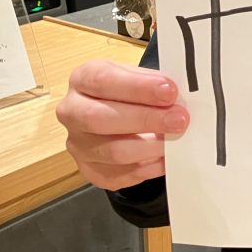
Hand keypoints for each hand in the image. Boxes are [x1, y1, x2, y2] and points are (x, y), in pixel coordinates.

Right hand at [56, 59, 189, 190]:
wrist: (117, 112)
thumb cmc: (128, 91)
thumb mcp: (136, 75)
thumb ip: (152, 82)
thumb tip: (174, 95)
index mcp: (82, 79)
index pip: (103, 80)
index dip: (138, 86)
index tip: (169, 91)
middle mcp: (73, 112)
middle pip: (100, 119)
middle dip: (145, 119)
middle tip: (179, 119)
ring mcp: (79, 144)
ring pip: (112, 152)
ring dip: (150, 147)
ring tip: (176, 139)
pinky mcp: (90, 170)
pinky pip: (120, 175)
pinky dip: (148, 168)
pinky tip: (166, 158)